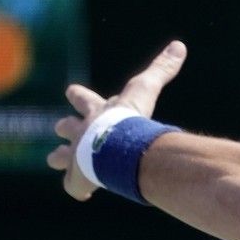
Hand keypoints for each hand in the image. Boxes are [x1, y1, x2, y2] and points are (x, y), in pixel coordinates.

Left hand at [46, 40, 187, 200]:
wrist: (116, 147)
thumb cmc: (129, 119)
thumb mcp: (144, 90)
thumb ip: (160, 70)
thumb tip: (179, 45)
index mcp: (94, 113)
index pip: (81, 99)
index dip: (77, 96)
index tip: (71, 92)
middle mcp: (81, 133)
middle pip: (65, 127)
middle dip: (65, 128)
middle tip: (60, 128)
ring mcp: (76, 156)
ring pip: (61, 157)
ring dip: (61, 159)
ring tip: (59, 163)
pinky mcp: (78, 178)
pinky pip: (73, 187)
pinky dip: (77, 189)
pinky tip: (83, 194)